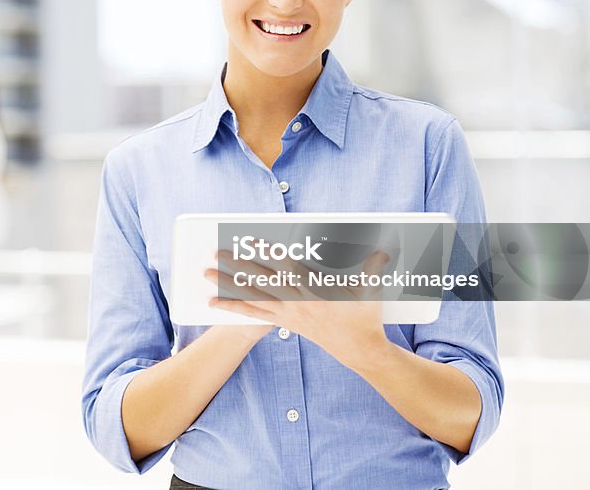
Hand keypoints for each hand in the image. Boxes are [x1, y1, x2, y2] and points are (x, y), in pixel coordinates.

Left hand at [206, 249, 391, 371]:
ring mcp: (288, 312)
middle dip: (235, 264)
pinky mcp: (285, 323)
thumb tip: (383, 246)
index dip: (266, 251)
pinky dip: (234, 307)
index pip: (285, 265)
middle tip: (213, 252)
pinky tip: (217, 304)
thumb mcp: (371, 288)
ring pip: (251, 295)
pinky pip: (254, 313)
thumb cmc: (365, 316)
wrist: (359, 349)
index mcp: (314, 287)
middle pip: (259, 278)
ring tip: (206, 275)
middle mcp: (296, 300)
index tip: (248, 240)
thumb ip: (373, 265)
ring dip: (227, 284)